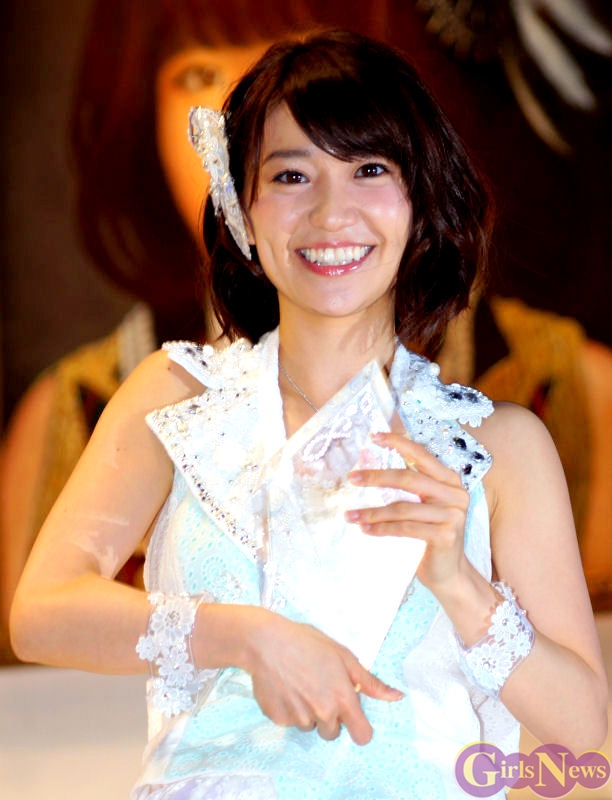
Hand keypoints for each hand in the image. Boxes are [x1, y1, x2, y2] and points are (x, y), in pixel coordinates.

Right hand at [242, 608, 402, 744]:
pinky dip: (289, 710)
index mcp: (342, 698)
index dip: (359, 728)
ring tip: (299, 684)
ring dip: (308, 712)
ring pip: (310, 726)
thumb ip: (370, 682)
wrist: (266, 641)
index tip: (352, 717)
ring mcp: (299, 718)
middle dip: (329, 717)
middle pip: (333, 733)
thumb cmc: (307, 643)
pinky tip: (284, 687)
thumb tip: (397, 697)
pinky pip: (290, 722)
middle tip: (319, 689)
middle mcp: (322, 713)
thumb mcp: (343, 656)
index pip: (362, 736)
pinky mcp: (279, 719)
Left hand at [345, 432, 469, 591]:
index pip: (422, 455)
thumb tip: (373, 467)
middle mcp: (455, 494)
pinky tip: (365, 529)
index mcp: (450, 480)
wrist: (450, 573)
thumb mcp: (426, 504)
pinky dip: (382, 529)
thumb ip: (413, 485)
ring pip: (403, 508)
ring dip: (372, 511)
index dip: (398, 443)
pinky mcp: (446, 536)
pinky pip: (405, 528)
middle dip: (377, 477)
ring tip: (351, 515)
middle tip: (352, 477)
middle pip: (409, 479)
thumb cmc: (431, 534)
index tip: (374, 437)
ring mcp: (453, 515)